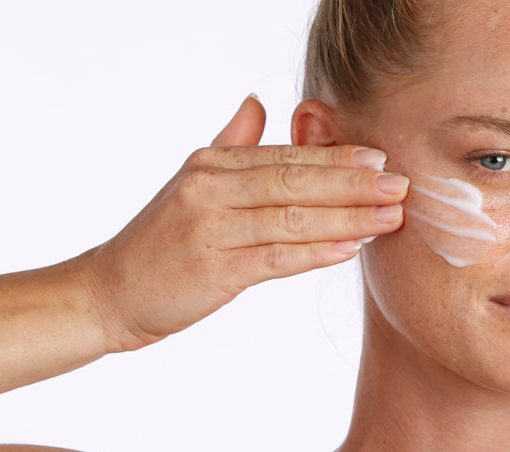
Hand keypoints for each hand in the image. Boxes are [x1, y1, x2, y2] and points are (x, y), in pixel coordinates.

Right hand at [75, 95, 407, 351]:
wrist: (110, 291)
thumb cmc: (160, 241)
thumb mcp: (191, 183)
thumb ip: (232, 144)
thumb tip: (259, 102)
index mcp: (211, 163)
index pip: (286, 156)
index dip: (337, 157)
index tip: (381, 159)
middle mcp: (209, 188)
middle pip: (296, 180)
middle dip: (354, 183)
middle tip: (399, 185)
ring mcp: (210, 228)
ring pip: (292, 217)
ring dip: (348, 218)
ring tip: (390, 218)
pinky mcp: (213, 269)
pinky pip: (276, 257)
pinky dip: (316, 251)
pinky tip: (350, 248)